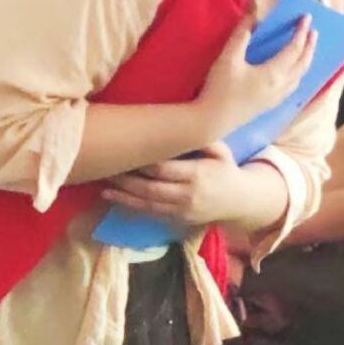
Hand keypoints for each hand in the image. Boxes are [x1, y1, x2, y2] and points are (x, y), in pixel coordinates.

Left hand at [102, 142, 250, 228]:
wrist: (240, 202)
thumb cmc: (226, 170)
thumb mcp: (221, 150)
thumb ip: (201, 140)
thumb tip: (178, 125)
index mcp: (198, 174)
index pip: (162, 168)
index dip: (141, 161)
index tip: (125, 150)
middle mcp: (188, 194)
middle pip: (150, 187)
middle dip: (126, 178)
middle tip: (106, 166)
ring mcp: (182, 210)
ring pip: (146, 203)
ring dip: (123, 194)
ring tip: (103, 184)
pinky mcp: (178, 219)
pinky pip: (150, 213)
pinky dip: (130, 205)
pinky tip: (112, 197)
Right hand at [196, 19, 314, 139]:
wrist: (213, 120)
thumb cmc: (220, 88)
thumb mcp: (229, 58)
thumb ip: (241, 35)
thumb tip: (253, 15)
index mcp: (274, 73)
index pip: (294, 49)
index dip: (301, 32)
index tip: (307, 18)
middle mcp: (281, 86)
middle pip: (302, 64)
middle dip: (309, 46)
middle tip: (313, 32)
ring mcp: (277, 97)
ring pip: (299, 76)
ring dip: (305, 61)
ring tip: (306, 49)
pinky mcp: (271, 105)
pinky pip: (293, 86)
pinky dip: (298, 74)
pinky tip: (293, 72)